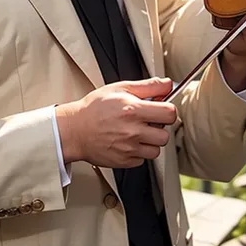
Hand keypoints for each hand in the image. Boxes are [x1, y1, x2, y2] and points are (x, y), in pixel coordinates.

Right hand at [55, 77, 176, 168]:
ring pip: (156, 150)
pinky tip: (127, 141)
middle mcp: (133, 131)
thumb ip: (148, 86)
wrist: (75, 129)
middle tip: (147, 121)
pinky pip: (142, 159)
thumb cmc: (94, 108)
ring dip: (150, 142)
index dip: (168, 110)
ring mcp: (129, 149)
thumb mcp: (119, 88)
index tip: (161, 109)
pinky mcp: (124, 162)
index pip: (170, 113)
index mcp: (133, 110)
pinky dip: (137, 152)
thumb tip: (167, 84)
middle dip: (159, 127)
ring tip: (136, 132)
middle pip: (165, 135)